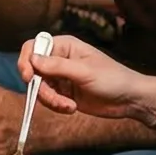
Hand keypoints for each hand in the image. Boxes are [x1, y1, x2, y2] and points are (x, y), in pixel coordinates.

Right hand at [17, 33, 155, 124]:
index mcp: (64, 46)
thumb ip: (57, 66)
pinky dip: (56, 106)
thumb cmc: (112, 79)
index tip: (28, 77)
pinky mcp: (62, 93)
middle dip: (42, 89)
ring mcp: (59, 77)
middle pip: (32, 71)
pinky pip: (48, 100)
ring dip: (51, 100)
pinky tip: (72, 108)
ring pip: (39, 88)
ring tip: (69, 106)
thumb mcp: (84, 71)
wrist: (129, 100)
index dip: (26, 61)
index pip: (33, 47)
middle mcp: (58, 60)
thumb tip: (32, 59)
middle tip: (57, 99)